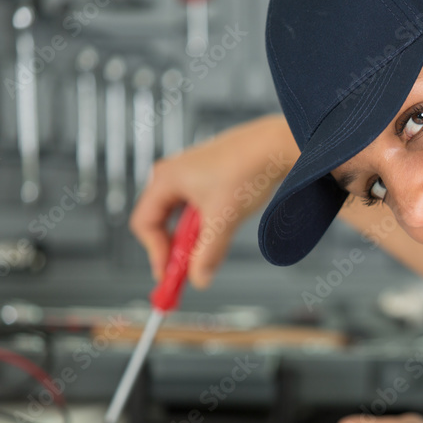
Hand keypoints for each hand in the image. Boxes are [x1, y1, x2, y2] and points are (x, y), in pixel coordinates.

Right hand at [129, 114, 296, 288]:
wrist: (278, 144)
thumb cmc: (248, 166)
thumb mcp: (224, 218)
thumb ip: (208, 253)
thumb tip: (199, 278)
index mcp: (166, 178)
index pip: (144, 223)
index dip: (155, 252)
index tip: (170, 273)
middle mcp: (174, 174)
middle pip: (160, 221)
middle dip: (174, 247)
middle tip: (187, 270)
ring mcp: (192, 174)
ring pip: (182, 216)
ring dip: (193, 236)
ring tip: (211, 243)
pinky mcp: (210, 176)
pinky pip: (198, 207)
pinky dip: (206, 224)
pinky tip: (223, 227)